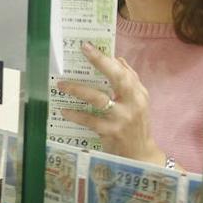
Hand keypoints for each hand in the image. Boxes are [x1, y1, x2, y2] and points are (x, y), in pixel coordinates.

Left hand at [57, 42, 165, 164]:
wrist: (140, 155)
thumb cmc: (136, 126)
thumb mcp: (139, 103)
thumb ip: (130, 81)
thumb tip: (118, 59)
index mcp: (139, 94)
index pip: (124, 71)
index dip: (106, 58)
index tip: (88, 46)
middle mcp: (133, 103)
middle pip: (118, 78)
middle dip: (100, 62)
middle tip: (83, 51)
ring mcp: (122, 118)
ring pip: (99, 99)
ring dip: (78, 89)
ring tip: (61, 84)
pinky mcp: (111, 132)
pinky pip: (90, 120)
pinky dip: (76, 115)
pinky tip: (64, 111)